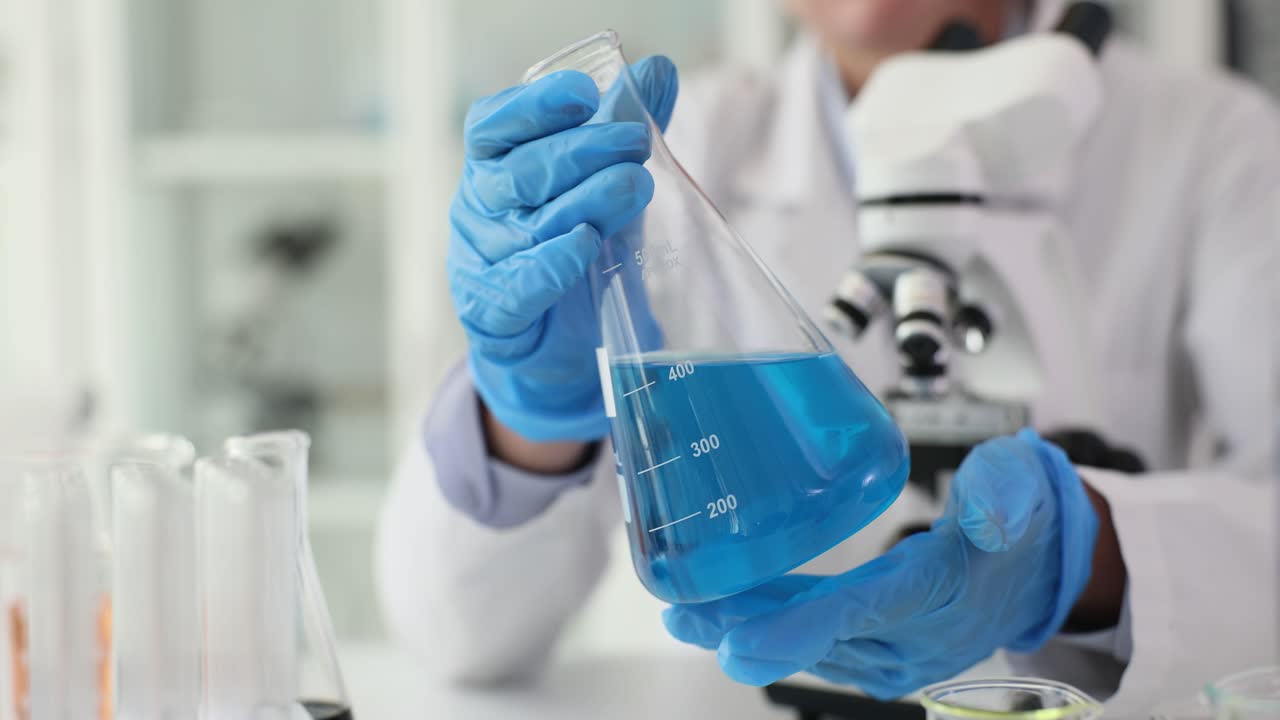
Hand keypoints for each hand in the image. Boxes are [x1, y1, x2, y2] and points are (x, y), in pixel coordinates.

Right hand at [449, 57, 677, 441]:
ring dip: (583, 202)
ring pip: (526, 228)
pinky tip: (583, 244)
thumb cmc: (574, 251)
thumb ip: (625, 129)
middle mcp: (478, 211)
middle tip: (635, 141)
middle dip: (580, 152)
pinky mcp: (494, 315)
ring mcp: (480, 263)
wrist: (559, 349)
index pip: (494, 126)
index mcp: (494, 168)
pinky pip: (516, 288)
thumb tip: (659, 69)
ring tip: (635, 186)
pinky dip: (550, 265)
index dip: (535, 106)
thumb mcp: (604, 187)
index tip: (585, 96)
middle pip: (519, 173)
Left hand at [662, 429, 1098, 698]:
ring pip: (810, 640)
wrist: (1042, 567)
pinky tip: (729, 609)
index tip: (737, 641)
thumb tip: (986, 509)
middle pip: (818, 633)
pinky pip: (820, 639)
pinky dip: (773, 625)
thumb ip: (1005, 491)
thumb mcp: (1023, 486)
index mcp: (940, 591)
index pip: (860, 612)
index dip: (796, 627)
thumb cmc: (1022, 518)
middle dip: (744, 628)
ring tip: (684, 610)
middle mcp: (914, 635)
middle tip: (682, 613)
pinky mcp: (882, 649)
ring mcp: (897, 651)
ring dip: (746, 627)